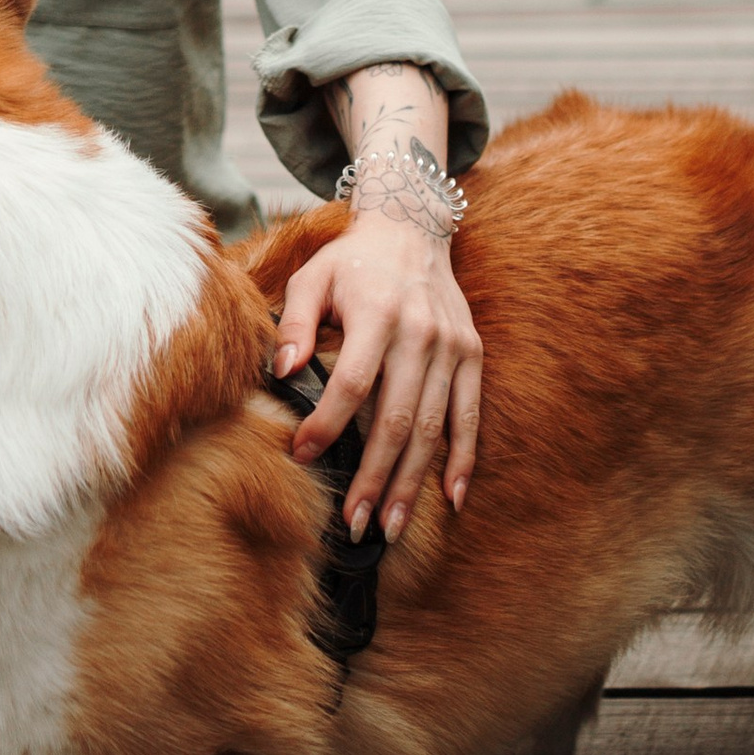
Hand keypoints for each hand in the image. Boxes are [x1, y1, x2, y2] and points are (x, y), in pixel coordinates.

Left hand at [273, 209, 482, 541]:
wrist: (412, 229)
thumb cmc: (351, 261)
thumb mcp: (312, 278)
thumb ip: (294, 324)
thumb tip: (281, 373)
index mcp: (377, 314)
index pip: (353, 382)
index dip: (328, 424)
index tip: (302, 455)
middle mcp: (421, 333)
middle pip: (398, 418)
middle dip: (375, 477)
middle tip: (354, 522)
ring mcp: (451, 346)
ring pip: (434, 427)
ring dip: (413, 481)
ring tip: (391, 525)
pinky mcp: (472, 354)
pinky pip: (470, 414)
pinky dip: (463, 458)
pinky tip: (452, 498)